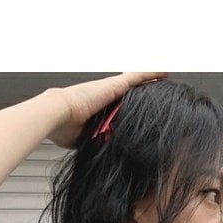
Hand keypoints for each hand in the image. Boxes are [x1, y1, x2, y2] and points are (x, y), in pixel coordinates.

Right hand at [47, 71, 168, 149]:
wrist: (57, 115)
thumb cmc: (63, 127)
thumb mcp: (84, 138)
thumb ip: (95, 141)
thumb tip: (100, 151)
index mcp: (98, 107)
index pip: (118, 106)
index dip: (128, 107)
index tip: (138, 111)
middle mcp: (106, 94)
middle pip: (129, 93)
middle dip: (143, 92)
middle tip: (158, 92)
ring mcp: (111, 88)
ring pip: (136, 82)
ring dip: (150, 80)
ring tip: (165, 77)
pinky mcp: (116, 85)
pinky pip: (138, 76)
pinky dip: (151, 74)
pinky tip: (164, 72)